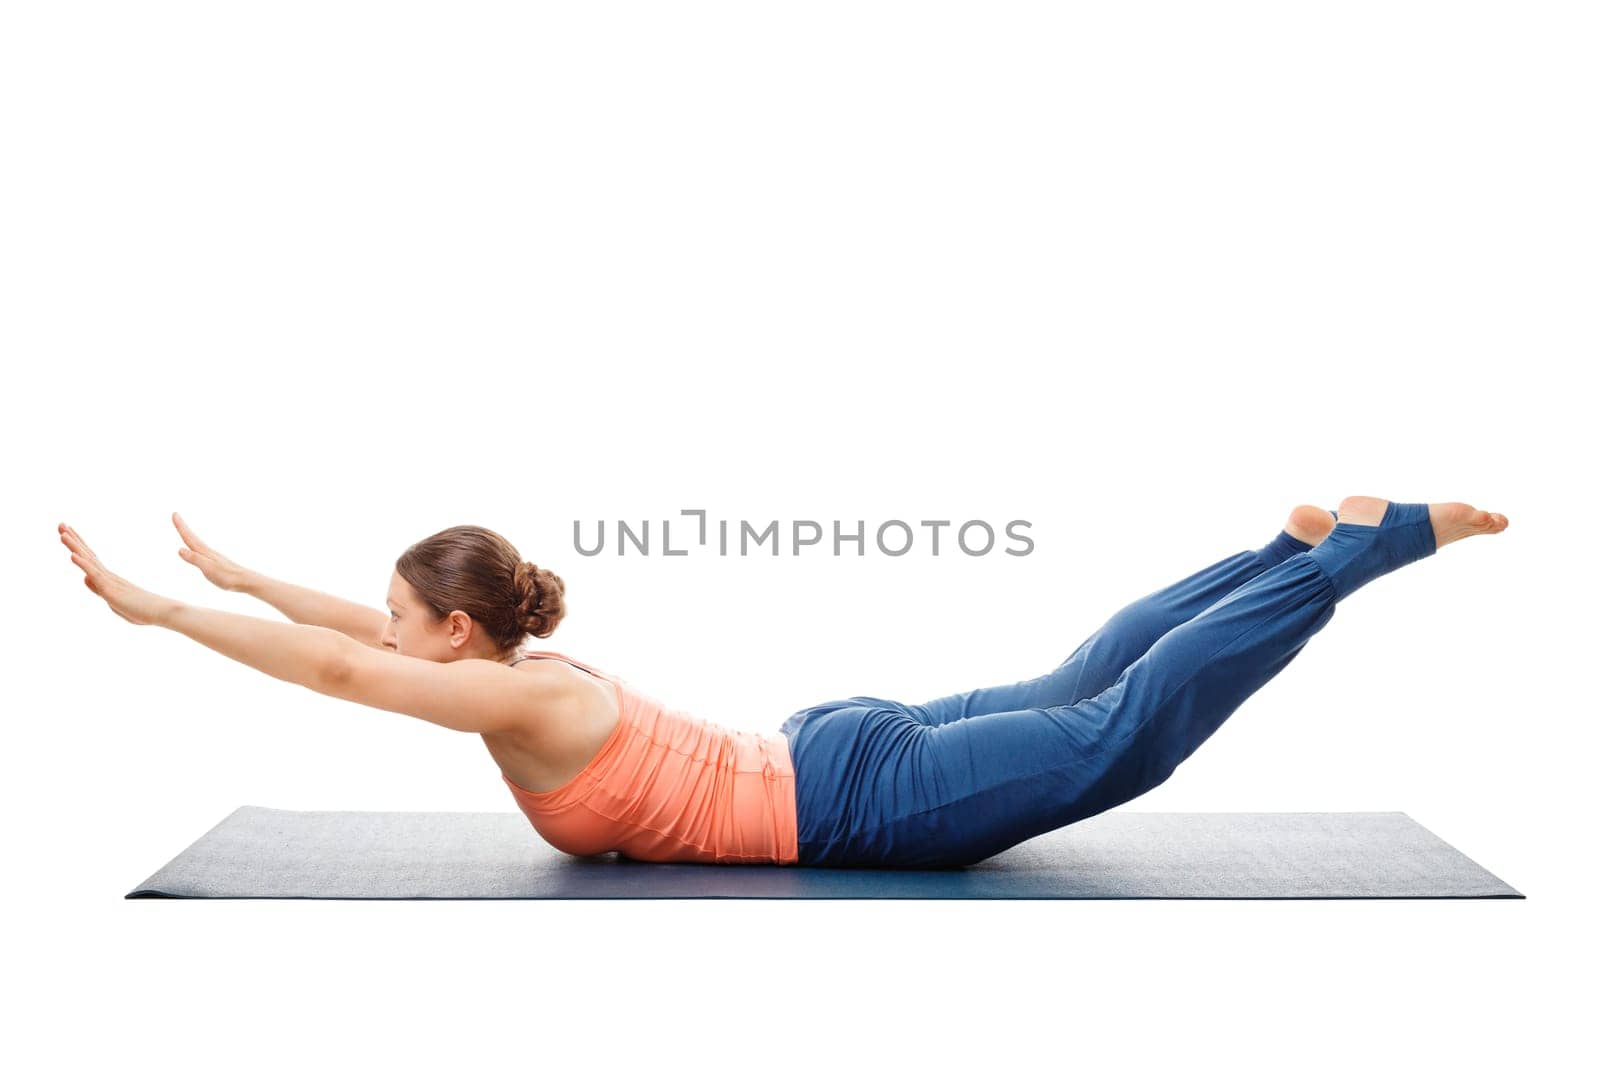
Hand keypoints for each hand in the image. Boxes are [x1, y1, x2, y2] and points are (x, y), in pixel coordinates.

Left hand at [60, 522, 179, 625]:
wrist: (163, 612)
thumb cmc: (142, 609)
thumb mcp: (113, 600)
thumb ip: (97, 588)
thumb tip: (84, 578)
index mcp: (109, 578)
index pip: (90, 558)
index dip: (78, 545)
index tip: (67, 532)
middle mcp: (109, 575)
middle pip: (87, 554)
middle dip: (73, 540)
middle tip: (60, 524)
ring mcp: (110, 581)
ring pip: (89, 561)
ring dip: (75, 547)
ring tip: (62, 533)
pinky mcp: (112, 590)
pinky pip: (96, 575)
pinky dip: (84, 565)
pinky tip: (72, 556)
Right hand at [172, 512, 252, 591]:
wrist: (245, 580)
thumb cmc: (227, 576)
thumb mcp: (208, 569)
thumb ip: (195, 559)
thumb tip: (179, 549)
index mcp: (204, 552)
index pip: (189, 537)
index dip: (181, 526)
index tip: (174, 513)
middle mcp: (207, 551)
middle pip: (192, 537)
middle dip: (182, 527)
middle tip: (175, 515)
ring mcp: (212, 556)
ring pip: (196, 543)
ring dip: (189, 535)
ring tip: (183, 529)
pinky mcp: (215, 562)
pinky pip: (201, 551)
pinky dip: (195, 546)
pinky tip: (197, 549)